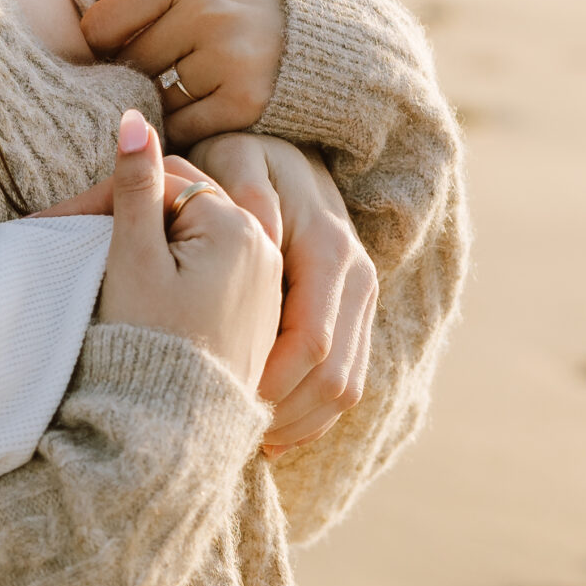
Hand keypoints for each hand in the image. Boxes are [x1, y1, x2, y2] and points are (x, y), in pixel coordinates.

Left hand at [74, 0, 285, 148]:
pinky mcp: (246, 103)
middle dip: (129, 74)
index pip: (101, 24)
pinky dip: (184, 126)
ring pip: (154, 99)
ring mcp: (228, 58)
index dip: (101, 44)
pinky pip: (184, 127)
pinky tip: (200, 111)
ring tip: (180, 89)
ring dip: (158, 102)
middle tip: (148, 75)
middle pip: (127, 64)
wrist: (330, 36)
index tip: (121, 47)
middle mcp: (207, 11)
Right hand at [87, 111, 281, 395]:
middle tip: (77, 242)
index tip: (61, 225)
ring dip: (156, 246)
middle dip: (132, 220)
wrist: (172, 428)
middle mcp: (265, 252)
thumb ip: (135, 184)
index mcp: (237, 229)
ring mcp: (265, 286)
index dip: (107, 200)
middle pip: (186, 209)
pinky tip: (149, 298)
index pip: (164, 185)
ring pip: (200, 240)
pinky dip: (180, 274)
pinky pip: (216, 274)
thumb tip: (135, 119)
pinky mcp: (257, 316)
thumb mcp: (133, 257)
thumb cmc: (147, 341)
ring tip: (111, 275)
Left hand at [187, 133, 375, 453]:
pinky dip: (311, 411)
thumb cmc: (240, 155)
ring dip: (300, 422)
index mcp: (329, 250)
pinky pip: (345, 378)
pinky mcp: (354, 312)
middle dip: (285, 415)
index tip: (223, 401)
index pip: (311, 340)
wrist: (280, 147)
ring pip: (346, 386)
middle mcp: (357, 277)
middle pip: (335, 376)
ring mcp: (362, 298)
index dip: (270, 381)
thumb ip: (241, 192)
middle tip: (231, 434)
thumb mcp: (233, 160)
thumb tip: (262, 233)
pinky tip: (269, 428)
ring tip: (247, 439)